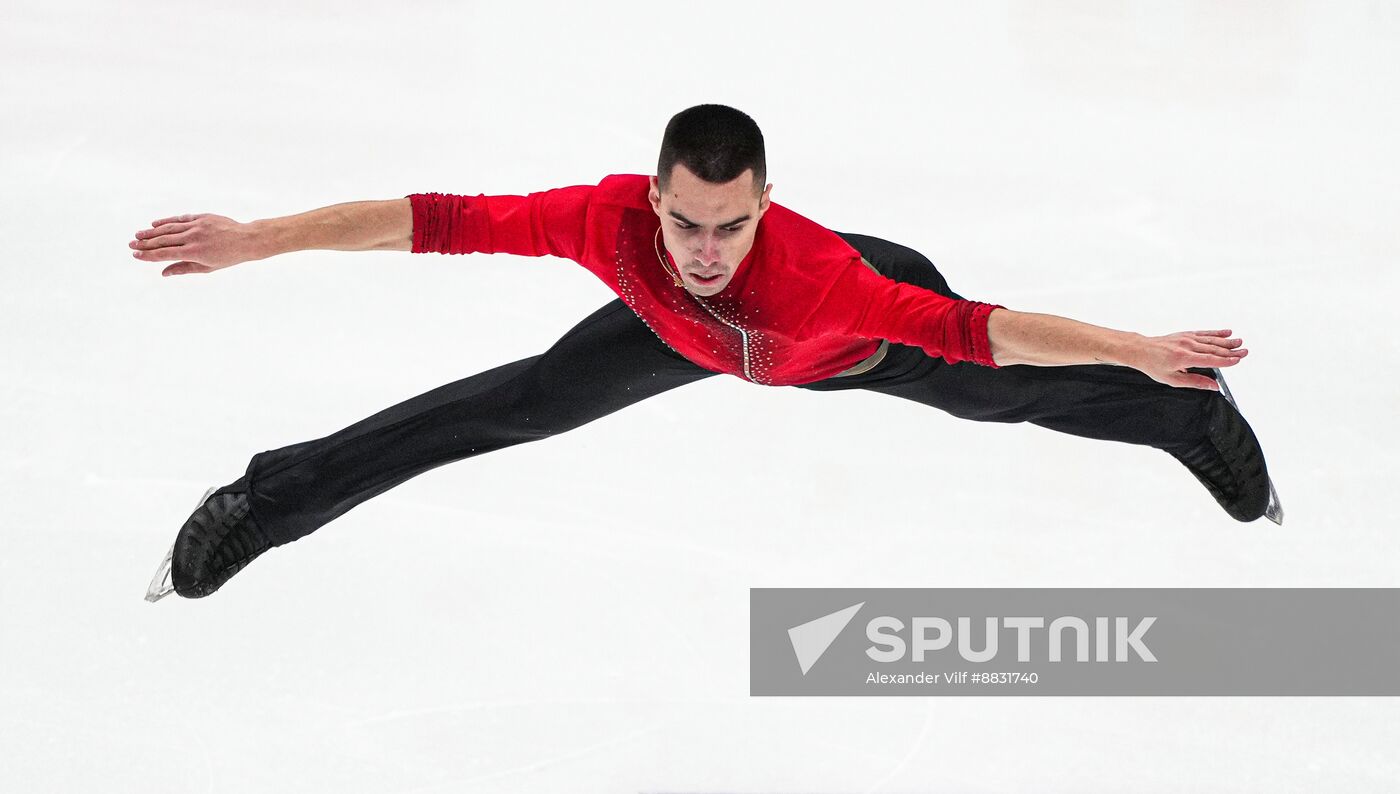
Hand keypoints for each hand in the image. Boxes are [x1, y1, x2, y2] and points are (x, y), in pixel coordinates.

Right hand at [128, 213, 262, 276]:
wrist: (246, 240)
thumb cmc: (228, 257)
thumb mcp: (207, 268)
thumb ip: (184, 269)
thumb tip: (163, 273)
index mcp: (195, 252)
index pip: (165, 254)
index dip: (149, 255)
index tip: (136, 256)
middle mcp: (193, 237)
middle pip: (163, 240)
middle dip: (145, 243)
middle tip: (131, 245)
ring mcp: (197, 226)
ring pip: (169, 228)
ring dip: (152, 232)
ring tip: (138, 235)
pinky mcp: (201, 217)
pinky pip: (180, 219)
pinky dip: (166, 221)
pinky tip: (155, 224)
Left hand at [1131, 329, 1247, 389]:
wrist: (1141, 350)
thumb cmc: (1154, 366)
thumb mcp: (1172, 380)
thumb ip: (1195, 382)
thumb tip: (1214, 386)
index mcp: (1183, 358)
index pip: (1210, 360)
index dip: (1225, 361)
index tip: (1238, 360)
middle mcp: (1187, 346)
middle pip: (1213, 348)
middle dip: (1231, 351)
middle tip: (1245, 351)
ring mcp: (1187, 338)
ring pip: (1211, 340)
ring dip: (1227, 341)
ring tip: (1240, 342)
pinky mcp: (1186, 334)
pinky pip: (1204, 333)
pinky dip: (1216, 332)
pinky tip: (1227, 332)